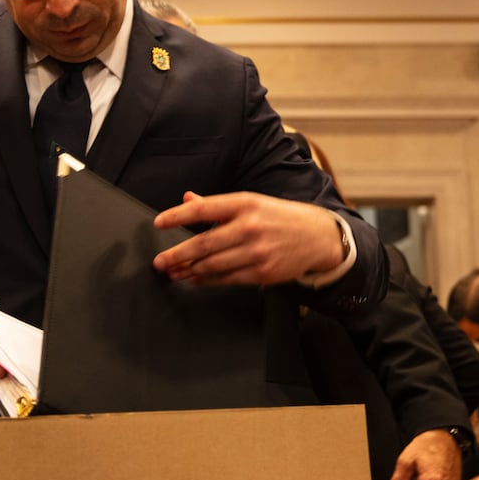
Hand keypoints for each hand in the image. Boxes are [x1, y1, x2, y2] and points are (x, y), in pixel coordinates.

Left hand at [152, 191, 343, 285]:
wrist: (319, 236)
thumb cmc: (279, 217)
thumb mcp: (251, 203)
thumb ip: (216, 205)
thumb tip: (187, 199)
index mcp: (245, 203)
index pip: (203, 209)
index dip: (177, 216)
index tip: (159, 223)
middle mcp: (250, 227)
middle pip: (204, 244)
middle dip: (177, 254)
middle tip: (160, 262)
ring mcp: (257, 252)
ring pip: (213, 265)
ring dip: (188, 270)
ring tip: (173, 272)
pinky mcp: (263, 273)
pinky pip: (227, 279)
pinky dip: (207, 280)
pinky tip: (195, 279)